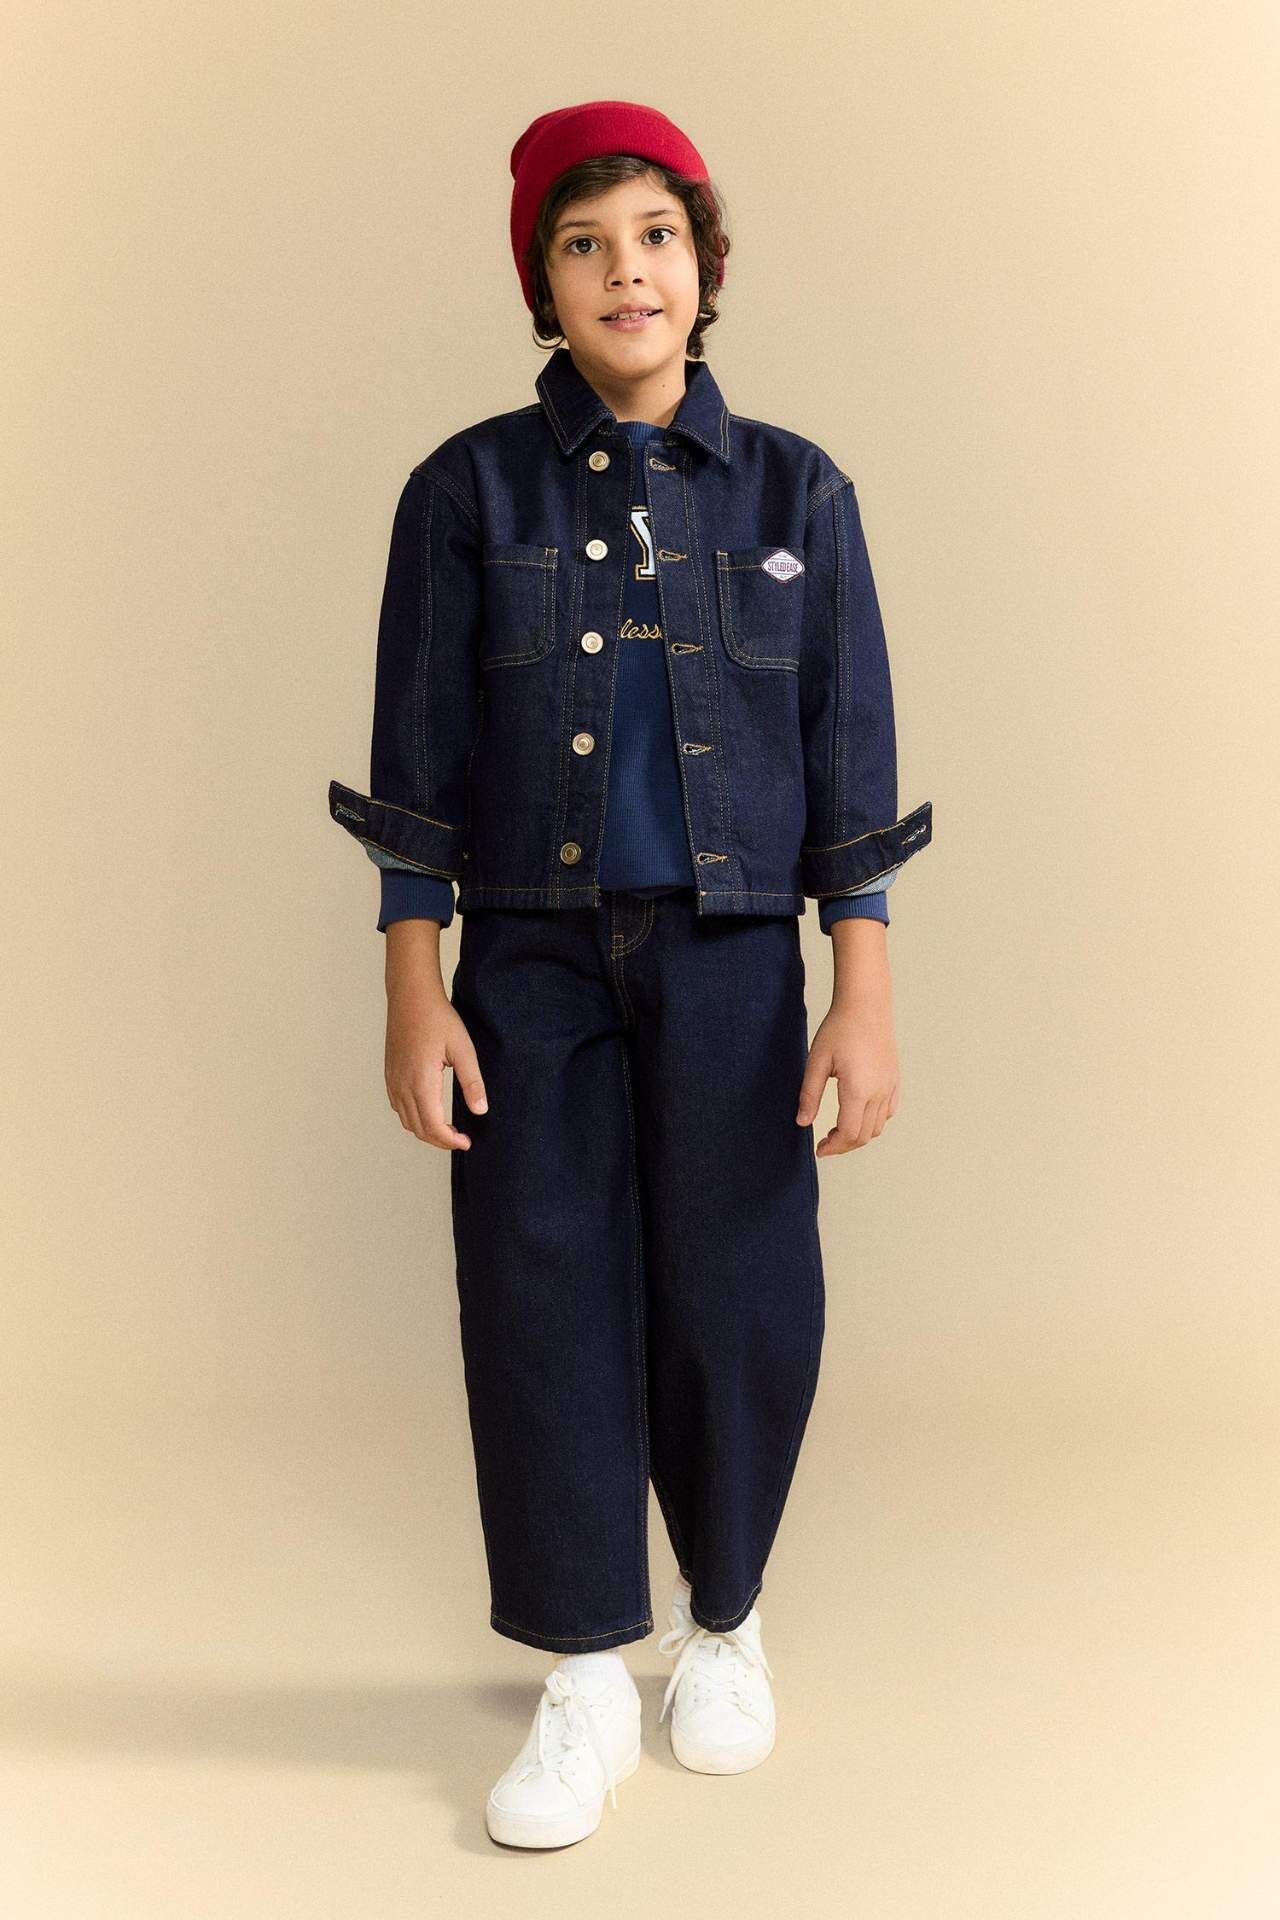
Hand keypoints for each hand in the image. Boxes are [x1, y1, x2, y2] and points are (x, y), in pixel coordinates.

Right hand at [385, 985, 487, 1149]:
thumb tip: (481, 1110)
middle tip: (461, 1139)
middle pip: (418, 1129)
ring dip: (426, 1131)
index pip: (433, 1126)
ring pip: (406, 1121)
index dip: (449, 1141)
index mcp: (421, 1082)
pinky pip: (398, 1107)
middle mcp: (402, 1085)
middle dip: (440, 1140)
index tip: (466, 1142)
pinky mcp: (390, 1075)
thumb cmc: (438, 1019)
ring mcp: (393, 1081)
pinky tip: (429, 1111)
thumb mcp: (463, 1049)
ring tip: (448, 1129)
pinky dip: (413, 1118)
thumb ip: (472, 1082)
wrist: (411, 997)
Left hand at [795, 994, 899, 1155]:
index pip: (849, 1133)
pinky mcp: (894, 1079)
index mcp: (858, 1090)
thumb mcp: (817, 1062)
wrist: (866, 1004)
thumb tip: (802, 1122)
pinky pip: (888, 1111)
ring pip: (878, 1127)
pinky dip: (874, 1122)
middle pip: (865, 1135)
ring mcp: (890, 1086)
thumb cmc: (839, 1028)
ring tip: (838, 1130)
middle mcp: (879, 1091)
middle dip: (844, 1145)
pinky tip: (858, 1114)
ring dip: (859, 1135)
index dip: (833, 1147)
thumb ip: (809, 1095)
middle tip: (824, 1143)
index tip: (819, 1149)